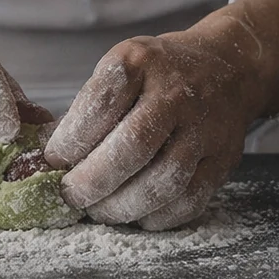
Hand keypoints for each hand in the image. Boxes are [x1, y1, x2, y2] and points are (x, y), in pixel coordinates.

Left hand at [44, 19, 262, 229]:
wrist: (228, 68)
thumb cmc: (159, 73)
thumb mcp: (122, 66)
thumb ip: (91, 107)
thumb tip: (50, 158)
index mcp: (141, 62)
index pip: (101, 103)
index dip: (72, 139)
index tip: (53, 160)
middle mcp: (176, 93)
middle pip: (133, 146)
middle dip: (94, 180)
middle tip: (72, 195)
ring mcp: (205, 128)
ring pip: (164, 180)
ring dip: (123, 205)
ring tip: (99, 210)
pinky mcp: (224, 159)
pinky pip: (190, 200)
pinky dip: (157, 217)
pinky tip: (136, 215)